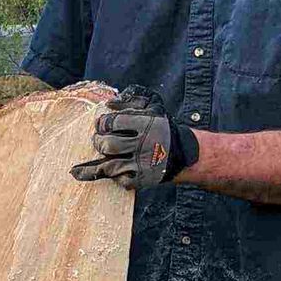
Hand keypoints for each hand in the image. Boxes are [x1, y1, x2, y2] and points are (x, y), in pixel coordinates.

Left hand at [70, 85, 198, 189]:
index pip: (113, 122)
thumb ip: (131, 100)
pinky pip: (120, 180)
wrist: (181, 152)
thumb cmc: (160, 126)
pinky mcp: (144, 179)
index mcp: (146, 123)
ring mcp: (143, 164)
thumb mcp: (152, 105)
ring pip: (110, 166)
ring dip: (101, 161)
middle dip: (98, 142)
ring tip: (102, 155)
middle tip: (98, 140)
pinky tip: (113, 170)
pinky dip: (114, 176)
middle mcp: (145, 144)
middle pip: (108, 145)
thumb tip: (108, 103)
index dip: (102, 123)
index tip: (101, 124)